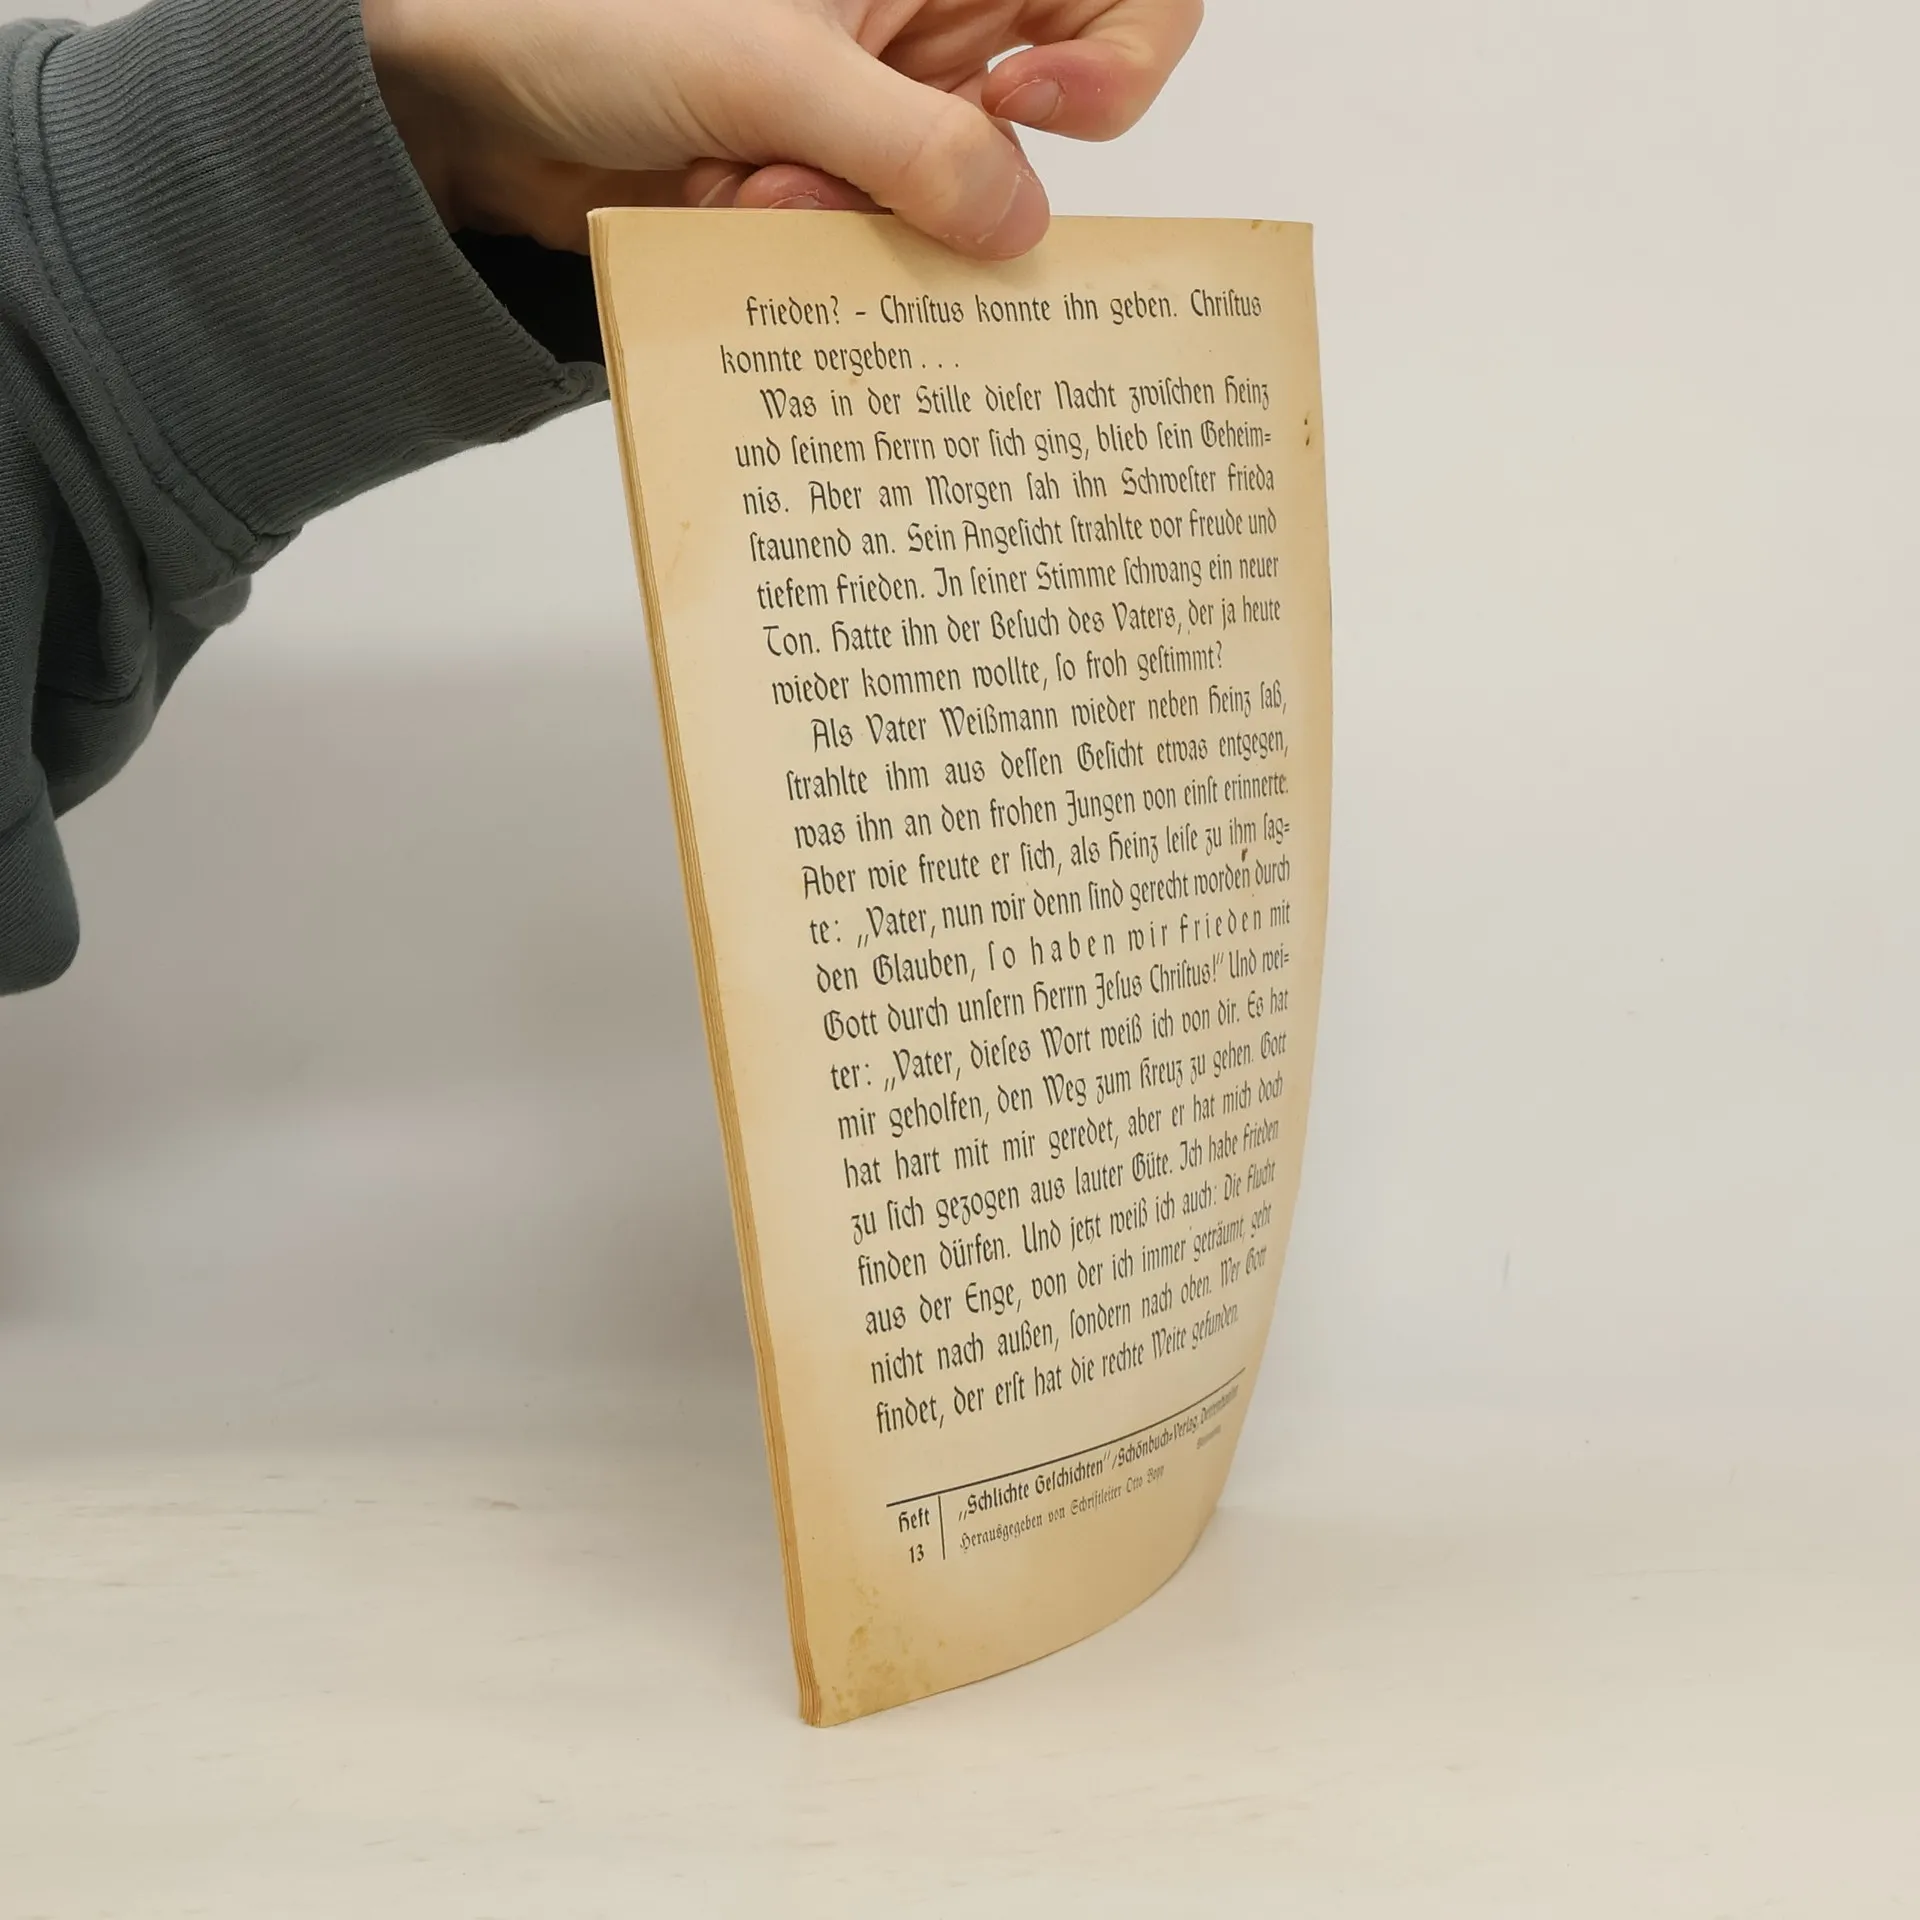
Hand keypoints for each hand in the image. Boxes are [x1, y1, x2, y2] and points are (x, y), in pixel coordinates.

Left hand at [360, 0, 1202, 258]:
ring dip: (847, 222)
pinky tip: (718, 202)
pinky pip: (869, 255)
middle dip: (945, 185)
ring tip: (744, 185)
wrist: (471, 102)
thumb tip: (1019, 229)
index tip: (1035, 107)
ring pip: (942, 217)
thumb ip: (909, 149)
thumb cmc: (592, 17)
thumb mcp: (769, 66)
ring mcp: (876, 124)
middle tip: (853, 180)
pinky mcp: (826, 197)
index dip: (1119, 56)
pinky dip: (798, 245)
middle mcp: (923, 38)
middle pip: (1032, 133)